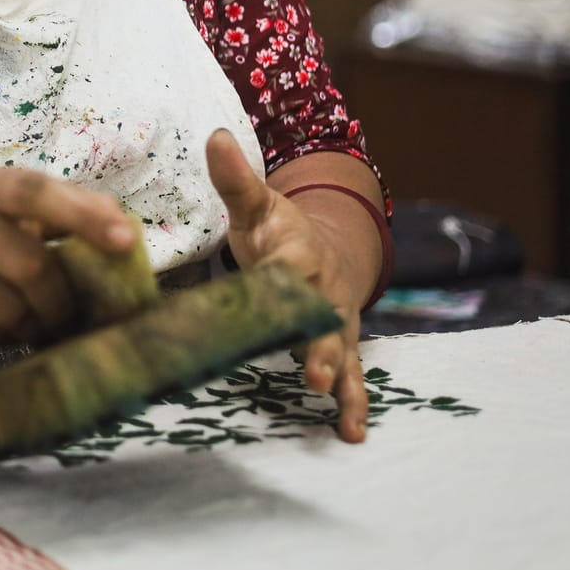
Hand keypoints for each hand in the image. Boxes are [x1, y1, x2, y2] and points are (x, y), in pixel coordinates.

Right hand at [0, 168, 135, 347]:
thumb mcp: (2, 197)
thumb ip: (63, 207)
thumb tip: (124, 229)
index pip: (36, 193)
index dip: (83, 216)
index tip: (125, 241)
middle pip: (32, 270)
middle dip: (61, 300)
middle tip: (71, 313)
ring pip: (9, 313)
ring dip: (34, 324)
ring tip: (35, 318)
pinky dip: (2, 337)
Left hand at [206, 131, 370, 442]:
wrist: (323, 250)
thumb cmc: (279, 232)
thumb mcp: (257, 205)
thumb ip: (236, 180)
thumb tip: (215, 137)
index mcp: (299, 255)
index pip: (291, 268)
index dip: (285, 281)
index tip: (278, 292)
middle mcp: (325, 292)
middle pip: (323, 320)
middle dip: (320, 346)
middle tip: (314, 373)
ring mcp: (336, 325)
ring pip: (344, 354)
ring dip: (341, 380)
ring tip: (338, 408)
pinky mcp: (339, 350)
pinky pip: (351, 378)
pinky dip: (354, 403)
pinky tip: (352, 432)